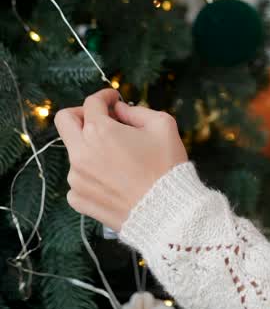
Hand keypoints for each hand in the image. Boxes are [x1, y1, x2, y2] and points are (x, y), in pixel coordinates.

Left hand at [54, 89, 188, 233]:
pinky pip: (78, 179)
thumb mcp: (163, 125)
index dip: (105, 96)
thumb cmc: (166, 167)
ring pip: (75, 152)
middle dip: (82, 114)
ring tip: (118, 159)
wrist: (165, 212)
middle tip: (101, 119)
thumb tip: (120, 110)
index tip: (114, 100)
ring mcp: (76, 178)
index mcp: (99, 131)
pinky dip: (92, 175)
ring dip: (91, 148)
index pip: (92, 102)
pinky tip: (114, 180)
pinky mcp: (77, 199)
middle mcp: (80, 153)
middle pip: (64, 121)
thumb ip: (137, 111)